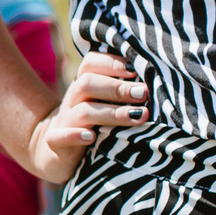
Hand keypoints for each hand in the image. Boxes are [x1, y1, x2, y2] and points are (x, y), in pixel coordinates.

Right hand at [21, 50, 147, 184]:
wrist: (56, 151)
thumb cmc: (93, 124)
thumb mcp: (105, 104)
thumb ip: (125, 92)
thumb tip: (160, 83)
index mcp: (84, 84)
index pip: (91, 63)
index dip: (111, 63)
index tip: (135, 69)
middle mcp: (73, 99)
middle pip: (87, 83)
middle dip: (118, 88)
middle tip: (143, 93)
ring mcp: (64, 121)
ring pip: (83, 111)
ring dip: (112, 113)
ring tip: (138, 116)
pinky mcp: (55, 143)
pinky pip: (59, 137)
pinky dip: (74, 135)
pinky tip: (90, 137)